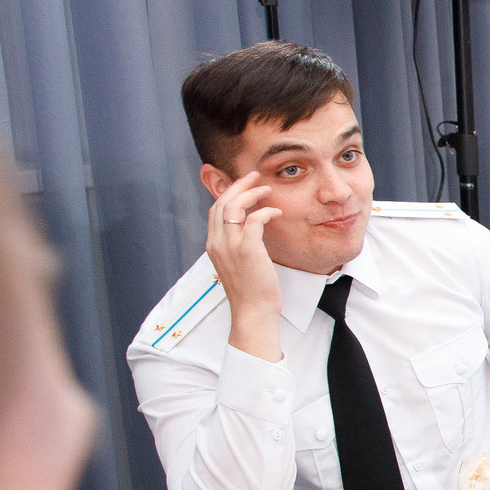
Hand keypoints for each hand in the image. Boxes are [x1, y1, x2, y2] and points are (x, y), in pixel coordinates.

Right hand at [205, 181, 283, 358]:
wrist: (252, 313)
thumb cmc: (251, 292)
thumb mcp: (238, 264)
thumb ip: (237, 245)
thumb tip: (249, 230)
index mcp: (213, 245)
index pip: (215, 209)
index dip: (228, 193)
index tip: (243, 185)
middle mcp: (217, 243)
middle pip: (222, 202)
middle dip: (239, 185)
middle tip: (254, 176)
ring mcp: (230, 246)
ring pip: (235, 206)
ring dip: (252, 193)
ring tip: (266, 189)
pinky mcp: (248, 250)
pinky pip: (255, 219)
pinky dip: (266, 211)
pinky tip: (276, 212)